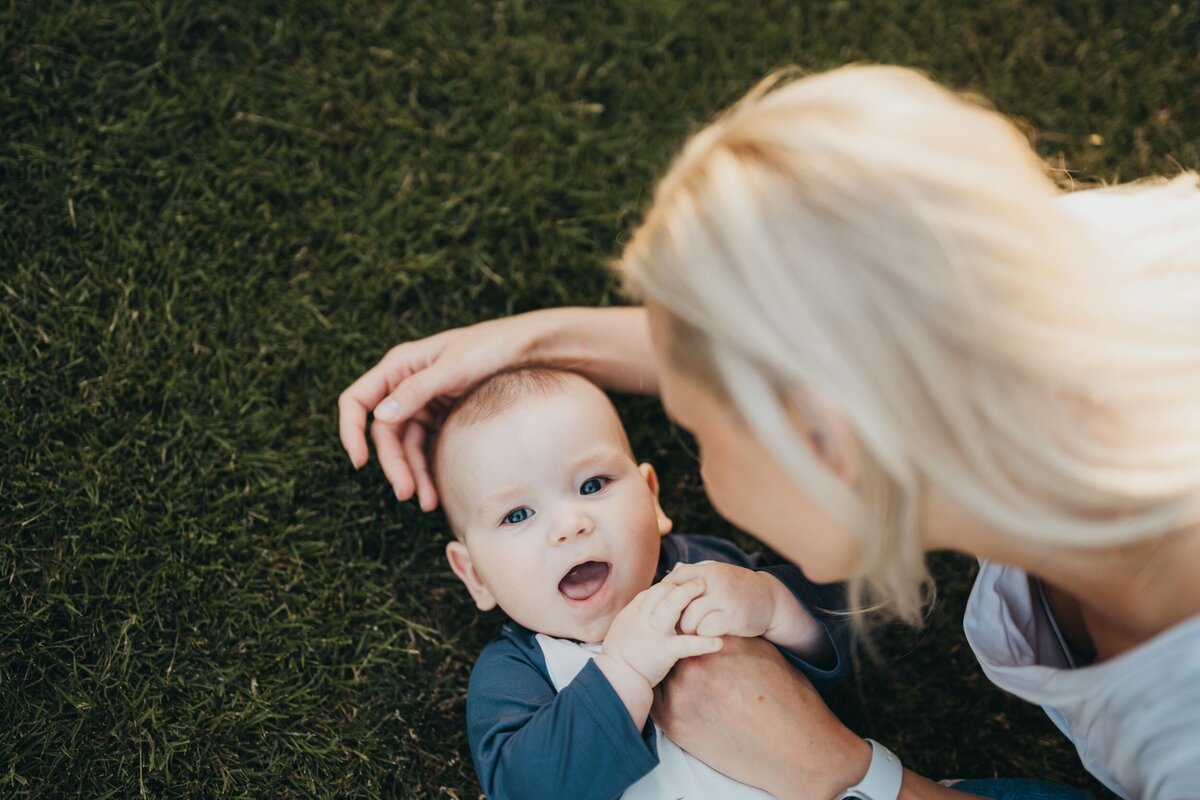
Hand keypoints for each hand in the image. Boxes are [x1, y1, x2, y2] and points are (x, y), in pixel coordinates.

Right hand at [337, 315, 547, 507]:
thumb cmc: (491, 348)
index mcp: (399, 366)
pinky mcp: (443, 417)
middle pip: (384, 432)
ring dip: (412, 473)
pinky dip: (429, 469)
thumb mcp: (454, 367)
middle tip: (406, 493)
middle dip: (393, 463)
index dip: (350, 431)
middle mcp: (406, 385)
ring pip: (406, 445)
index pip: (357, 400)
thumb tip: (379, 417)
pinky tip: (437, 490)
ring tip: (428, 502)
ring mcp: (424, 403)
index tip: (360, 461)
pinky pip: (427, 447)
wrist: (531, 350)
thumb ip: (416, 391)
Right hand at [601, 579, 724, 687]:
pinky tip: (718, 642)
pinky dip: (703, 643)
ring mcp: (655, 633)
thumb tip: (653, 599)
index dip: (671, 585)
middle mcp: (644, 618)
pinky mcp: (664, 651)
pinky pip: (686, 644)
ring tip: (705, 588)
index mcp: (636, 612)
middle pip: (661, 591)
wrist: (616, 677)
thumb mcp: (625, 624)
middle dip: (681, 584)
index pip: (655, 590)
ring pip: (670, 606)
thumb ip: (639, 611)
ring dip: (687, 595)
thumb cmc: (620, 653)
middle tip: (700, 580)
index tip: (686, 586)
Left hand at [652, 636, 870, 799]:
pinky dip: (666, 699)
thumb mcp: (758, 650)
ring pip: (661, 676)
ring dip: (668, 676)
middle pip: (669, 651)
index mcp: (713, 645)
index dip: (688, 631)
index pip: (685, 627)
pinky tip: (686, 701)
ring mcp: (680, 698)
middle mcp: (693, 668)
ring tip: (690, 683)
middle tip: (686, 660)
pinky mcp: (674, 726)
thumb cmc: (783, 694)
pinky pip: (658, 703)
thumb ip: (725, 636)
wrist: (792, 745)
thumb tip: (707, 625)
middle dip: (675, 653)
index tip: (692, 636)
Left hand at [660, 561, 776, 637]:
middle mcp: (714, 581)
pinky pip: (706, 630)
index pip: (675, 578)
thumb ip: (694, 579)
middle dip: (674, 616)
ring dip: (687, 630)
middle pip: (679, 600)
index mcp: (707, 570)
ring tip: (690, 633)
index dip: (666, 594)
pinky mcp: (734, 617)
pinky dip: (702, 636)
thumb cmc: (736, 590)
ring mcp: (724, 598)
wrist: (770, 598)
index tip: (664, 607)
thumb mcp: (716, 576)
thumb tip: (662, 587)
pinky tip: (706, 637)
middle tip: (674, 625)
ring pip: (690, 618)